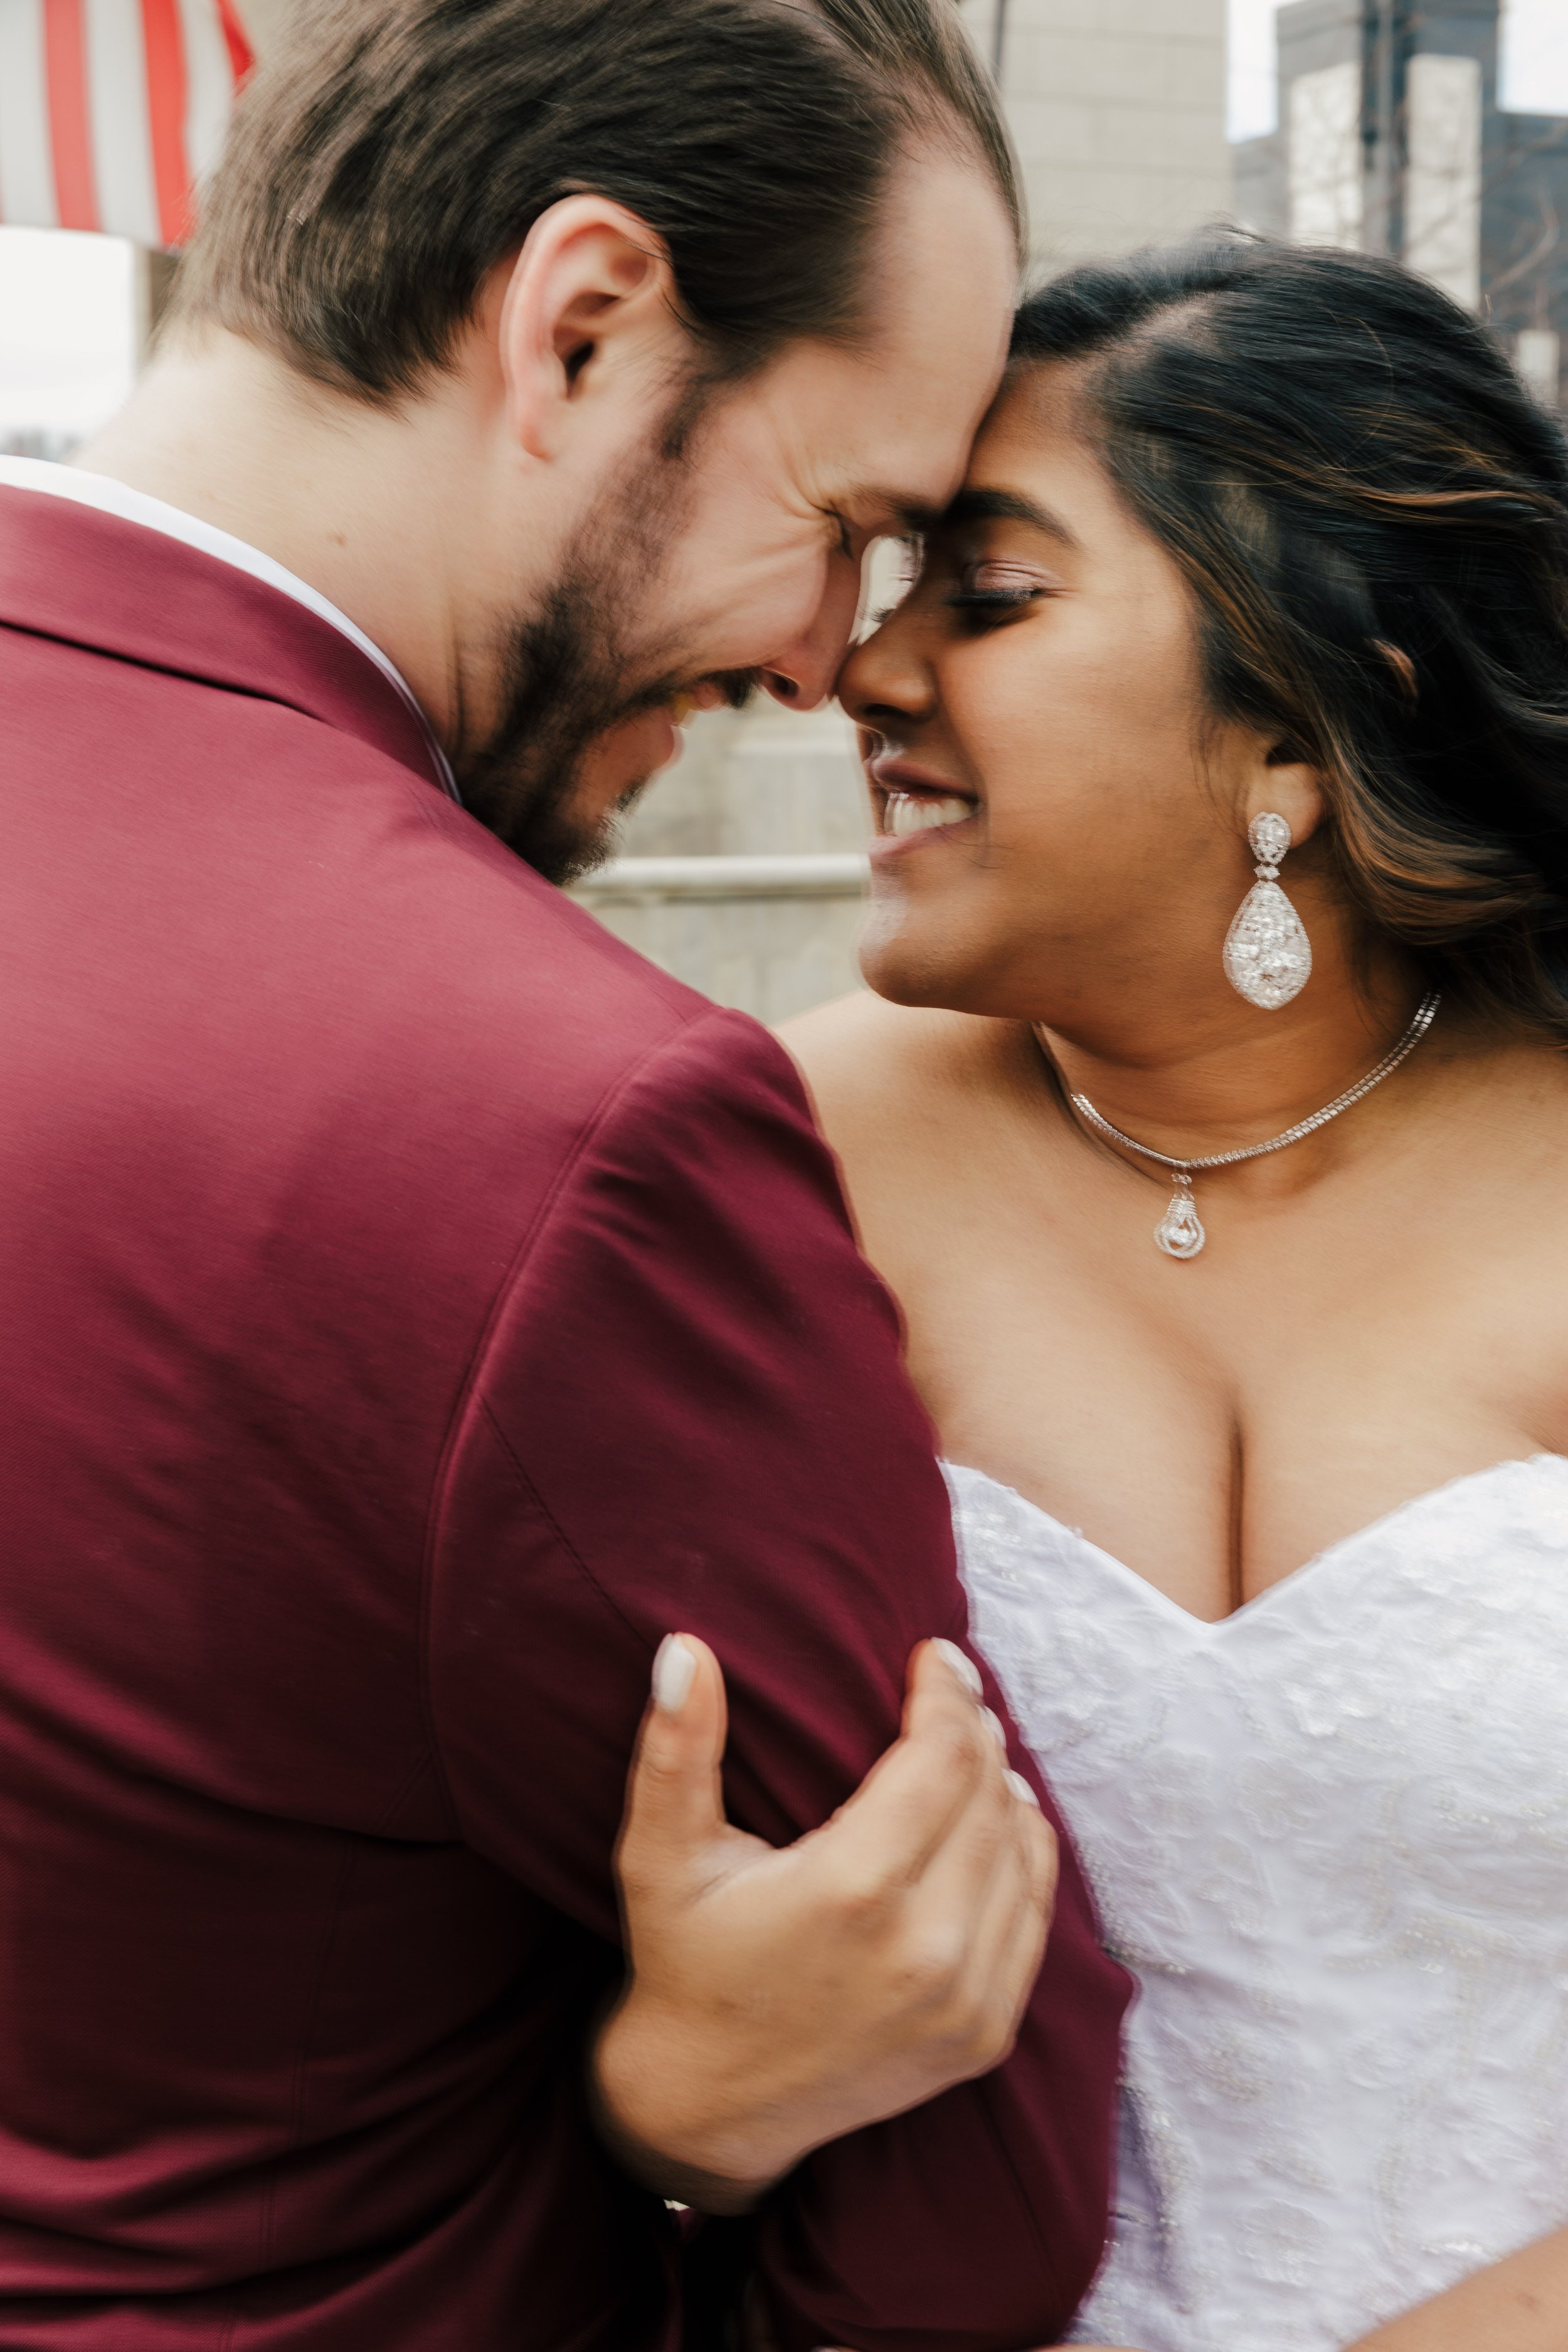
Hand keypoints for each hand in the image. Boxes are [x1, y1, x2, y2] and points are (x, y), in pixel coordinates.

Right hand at [591, 1631, 1056, 2211]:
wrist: (709, 2106)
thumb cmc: (684, 1962)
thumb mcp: (662, 1855)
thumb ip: (675, 1750)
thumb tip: (685, 1650)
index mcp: (850, 1892)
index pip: (942, 1758)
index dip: (946, 1694)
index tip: (932, 1654)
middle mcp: (923, 1950)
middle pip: (988, 1795)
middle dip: (974, 1727)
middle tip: (951, 1687)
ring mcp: (963, 2001)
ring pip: (1020, 1851)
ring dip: (1002, 1784)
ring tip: (972, 1743)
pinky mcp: (983, 2036)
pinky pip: (1033, 1919)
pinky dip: (1025, 1854)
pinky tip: (999, 1816)